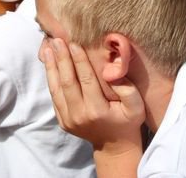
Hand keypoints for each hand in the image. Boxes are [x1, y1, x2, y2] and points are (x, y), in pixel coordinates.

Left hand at [40, 38, 144, 152]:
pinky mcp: (62, 120)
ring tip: (48, 47)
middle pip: (67, 82)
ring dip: (51, 66)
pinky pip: (54, 95)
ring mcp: (68, 119)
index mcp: (98, 111)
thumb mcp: (137, 107)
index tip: (74, 43)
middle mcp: (79, 115)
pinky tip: (49, 62)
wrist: (114, 146)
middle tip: (57, 39)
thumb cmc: (127, 121)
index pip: (86, 80)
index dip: (79, 60)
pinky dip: (50, 77)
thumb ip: (127, 89)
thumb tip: (110, 71)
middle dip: (62, 58)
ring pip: (56, 88)